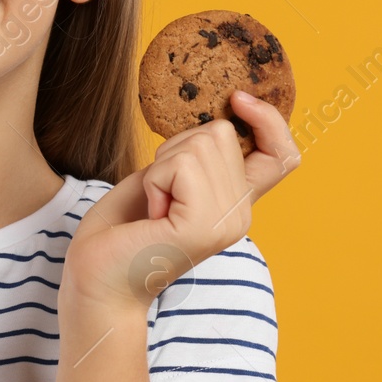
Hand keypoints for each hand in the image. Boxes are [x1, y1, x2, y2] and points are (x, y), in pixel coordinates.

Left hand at [62, 89, 301, 317]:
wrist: (97, 281)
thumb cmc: (123, 229)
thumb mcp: (167, 178)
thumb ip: (198, 155)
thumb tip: (221, 116)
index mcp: (236, 203)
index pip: (284, 155)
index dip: (270, 120)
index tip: (238, 99)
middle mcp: (241, 214)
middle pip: (222, 133)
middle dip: (176, 147)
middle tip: (159, 194)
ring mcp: (227, 221)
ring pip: (200, 143)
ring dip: (162, 166)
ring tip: (154, 206)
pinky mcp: (203, 226)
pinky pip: (180, 164)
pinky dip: (154, 180)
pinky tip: (151, 214)